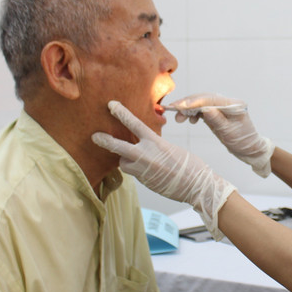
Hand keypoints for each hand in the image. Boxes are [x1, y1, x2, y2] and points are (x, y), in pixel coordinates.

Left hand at [93, 101, 235, 240]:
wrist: (196, 186)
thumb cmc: (189, 166)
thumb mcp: (172, 149)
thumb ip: (156, 146)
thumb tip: (147, 148)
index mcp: (156, 143)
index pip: (135, 124)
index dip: (121, 113)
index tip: (111, 105)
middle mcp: (146, 156)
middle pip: (118, 146)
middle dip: (105, 141)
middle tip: (94, 136)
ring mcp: (143, 170)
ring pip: (124, 163)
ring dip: (126, 161)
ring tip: (138, 162)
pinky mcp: (143, 182)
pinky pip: (134, 173)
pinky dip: (137, 170)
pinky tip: (150, 172)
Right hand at [168, 94, 273, 177]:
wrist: (250, 149)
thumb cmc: (243, 141)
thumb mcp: (229, 132)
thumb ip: (217, 120)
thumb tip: (205, 109)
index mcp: (233, 104)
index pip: (210, 99)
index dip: (194, 102)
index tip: (180, 106)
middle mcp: (228, 102)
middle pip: (204, 99)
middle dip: (188, 104)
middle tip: (173, 110)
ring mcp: (222, 107)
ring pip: (202, 103)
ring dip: (189, 108)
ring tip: (178, 117)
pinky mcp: (217, 113)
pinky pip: (203, 109)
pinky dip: (194, 113)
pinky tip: (189, 119)